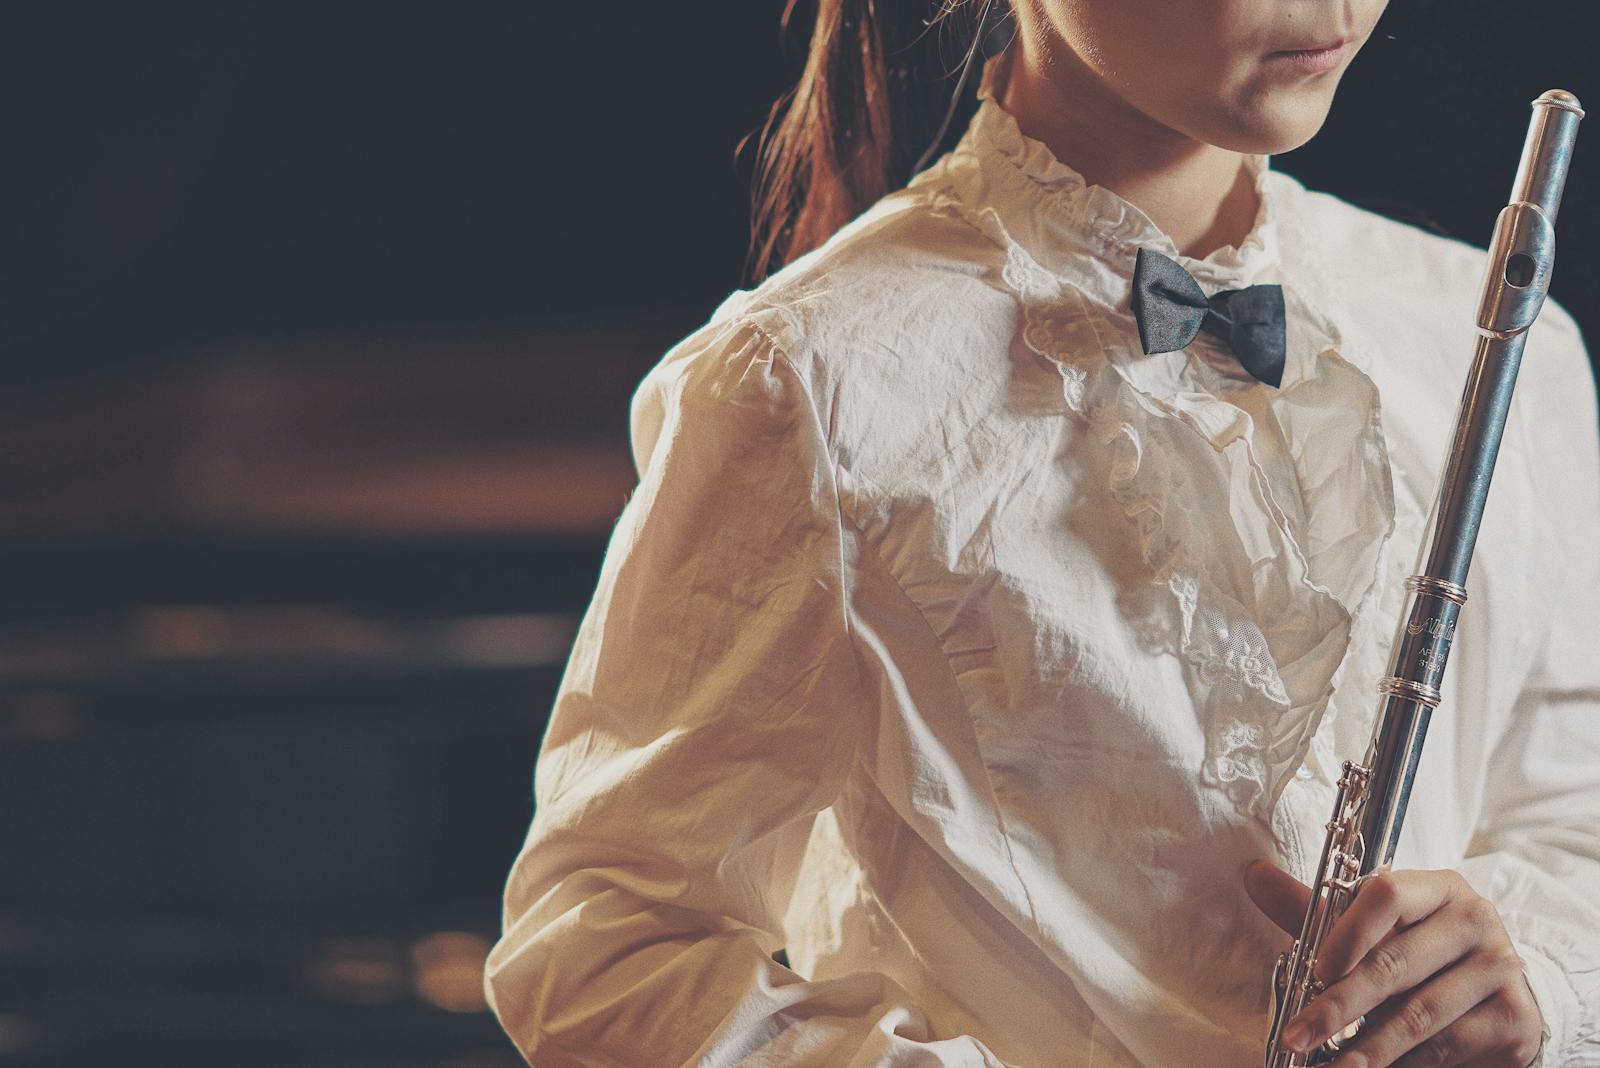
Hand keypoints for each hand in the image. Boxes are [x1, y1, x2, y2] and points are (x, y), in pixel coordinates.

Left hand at [1244, 860, 1545, 1067]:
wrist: (1500, 1002)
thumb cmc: (1421, 957)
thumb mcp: (1374, 932)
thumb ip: (1317, 910)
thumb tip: (1254, 875)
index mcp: (1436, 888)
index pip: (1387, 893)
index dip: (1347, 932)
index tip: (1315, 970)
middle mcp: (1475, 919)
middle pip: (1395, 961)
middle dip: (1338, 1005)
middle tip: (1298, 1035)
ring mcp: (1501, 967)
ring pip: (1420, 1012)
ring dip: (1368, 1047)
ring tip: (1332, 1067)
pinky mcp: (1515, 1017)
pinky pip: (1448, 1045)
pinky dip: (1407, 1063)